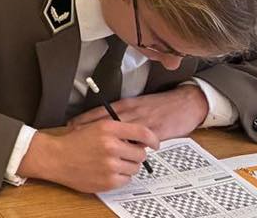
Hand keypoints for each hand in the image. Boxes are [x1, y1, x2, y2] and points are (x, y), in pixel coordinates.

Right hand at [19, 118, 159, 192]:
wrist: (56, 157)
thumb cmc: (74, 142)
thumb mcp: (94, 126)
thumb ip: (117, 129)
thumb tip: (138, 136)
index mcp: (108, 128)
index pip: (142, 132)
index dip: (153, 139)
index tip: (155, 143)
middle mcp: (111, 146)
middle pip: (140, 153)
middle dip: (135, 153)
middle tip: (125, 153)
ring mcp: (110, 164)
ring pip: (135, 168)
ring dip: (128, 166)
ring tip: (112, 162)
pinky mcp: (109, 180)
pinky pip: (126, 180)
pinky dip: (120, 177)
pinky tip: (107, 170)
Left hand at [69, 86, 208, 141]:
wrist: (185, 102)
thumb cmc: (162, 105)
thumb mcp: (139, 105)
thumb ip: (124, 114)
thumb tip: (106, 125)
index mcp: (126, 104)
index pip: (101, 111)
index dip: (85, 119)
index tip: (71, 125)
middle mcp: (132, 111)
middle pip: (106, 121)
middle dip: (89, 130)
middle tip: (74, 137)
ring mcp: (143, 121)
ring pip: (120, 131)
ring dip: (106, 140)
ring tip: (93, 149)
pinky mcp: (155, 130)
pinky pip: (139, 140)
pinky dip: (129, 146)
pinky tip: (121, 154)